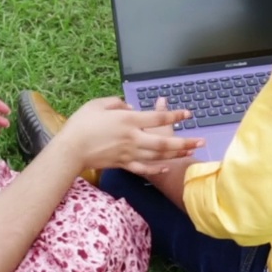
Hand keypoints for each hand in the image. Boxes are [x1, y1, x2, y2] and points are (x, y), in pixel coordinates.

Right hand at [54, 97, 203, 175]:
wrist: (70, 149)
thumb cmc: (81, 124)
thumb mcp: (98, 104)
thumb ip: (117, 103)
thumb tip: (130, 107)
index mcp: (128, 120)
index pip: (157, 118)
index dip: (175, 116)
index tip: (187, 114)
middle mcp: (132, 138)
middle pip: (164, 142)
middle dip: (185, 142)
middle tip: (201, 141)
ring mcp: (128, 153)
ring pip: (158, 156)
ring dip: (176, 154)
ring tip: (190, 151)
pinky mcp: (122, 163)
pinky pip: (143, 168)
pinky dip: (156, 167)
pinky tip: (165, 165)